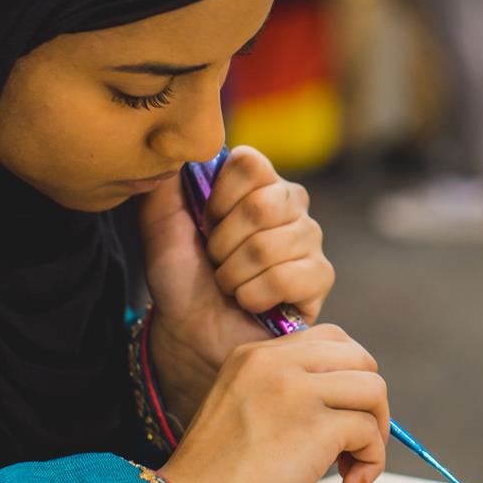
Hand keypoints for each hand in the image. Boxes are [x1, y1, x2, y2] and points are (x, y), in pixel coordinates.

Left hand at [138, 146, 331, 420]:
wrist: (192, 334)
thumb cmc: (182, 279)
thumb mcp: (162, 227)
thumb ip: (166, 184)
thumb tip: (178, 149)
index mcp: (257, 184)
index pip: (250, 163)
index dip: (219, 197)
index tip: (205, 223)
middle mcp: (290, 205)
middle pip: (261, 205)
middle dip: (223, 244)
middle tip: (217, 261)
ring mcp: (310, 240)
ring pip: (269, 246)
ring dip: (233, 275)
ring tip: (230, 284)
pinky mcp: (320, 277)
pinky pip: (286, 276)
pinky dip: (254, 295)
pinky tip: (251, 302)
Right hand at [164, 324, 389, 482]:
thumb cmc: (215, 478)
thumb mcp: (243, 409)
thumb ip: (285, 393)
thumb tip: (346, 405)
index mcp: (255, 354)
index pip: (330, 340)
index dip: (348, 377)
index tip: (337, 417)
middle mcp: (276, 362)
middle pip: (360, 359)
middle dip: (369, 402)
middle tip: (353, 444)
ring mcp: (296, 391)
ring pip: (373, 390)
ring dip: (374, 433)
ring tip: (351, 468)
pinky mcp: (315, 427)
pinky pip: (369, 432)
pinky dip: (371, 462)